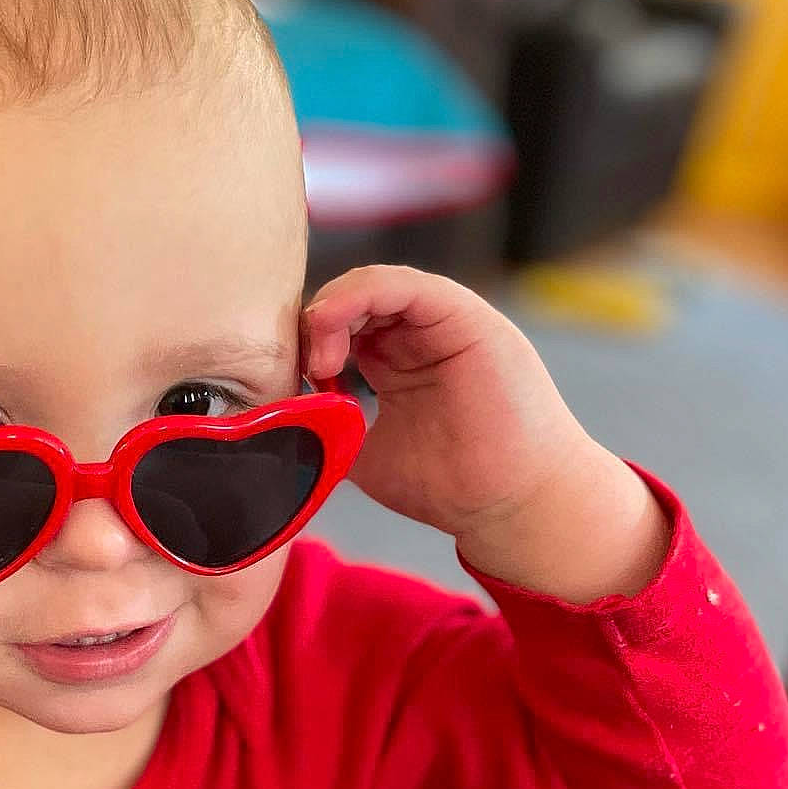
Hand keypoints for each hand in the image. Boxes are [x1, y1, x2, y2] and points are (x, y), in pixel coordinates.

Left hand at [302, 267, 669, 600]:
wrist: (511, 504)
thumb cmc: (451, 487)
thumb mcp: (364, 455)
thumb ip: (326, 430)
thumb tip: (276, 421)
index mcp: (394, 363)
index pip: (335, 329)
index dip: (303, 346)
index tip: (288, 383)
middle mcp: (418, 335)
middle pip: (348, 301)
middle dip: (311, 327)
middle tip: (302, 369)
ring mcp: (442, 322)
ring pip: (371, 284)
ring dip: (331, 311)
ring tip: (321, 357)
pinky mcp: (464, 315)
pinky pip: (403, 283)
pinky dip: (360, 294)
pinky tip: (336, 327)